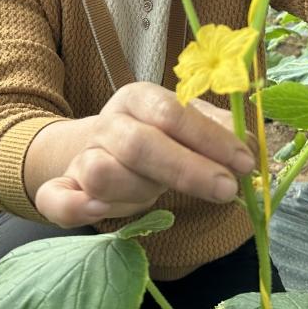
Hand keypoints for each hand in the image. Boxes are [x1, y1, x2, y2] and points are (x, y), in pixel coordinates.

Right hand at [34, 82, 255, 227]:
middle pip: (140, 144)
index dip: (210, 139)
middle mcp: (108, 123)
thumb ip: (218, 130)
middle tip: (226, 190)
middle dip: (187, 170)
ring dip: (137, 192)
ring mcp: (81, 156)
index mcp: (139, 99)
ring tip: (157, 197)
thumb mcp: (186, 125)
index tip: (243, 163)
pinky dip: (74, 205)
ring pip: (101, 172)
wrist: (98, 147)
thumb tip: (251, 147)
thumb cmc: (157, 139)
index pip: (172, 113)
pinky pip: (56, 198)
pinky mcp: (62, 187)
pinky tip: (98, 210)